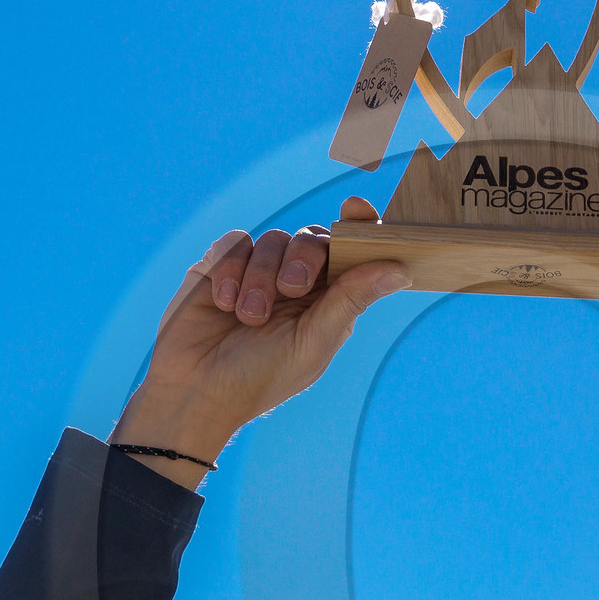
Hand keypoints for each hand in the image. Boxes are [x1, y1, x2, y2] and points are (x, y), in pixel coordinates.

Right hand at [111, 198, 407, 486]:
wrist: (198, 390)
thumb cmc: (261, 377)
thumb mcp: (313, 342)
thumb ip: (351, 300)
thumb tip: (401, 269)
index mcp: (327, 300)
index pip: (349, 253)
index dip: (359, 227)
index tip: (358, 209)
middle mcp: (295, 281)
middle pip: (312, 237)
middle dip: (304, 258)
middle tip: (292, 289)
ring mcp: (257, 271)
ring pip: (272, 239)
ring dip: (261, 277)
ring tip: (248, 317)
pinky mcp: (221, 266)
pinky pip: (234, 242)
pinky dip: (231, 270)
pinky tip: (225, 303)